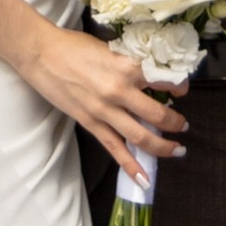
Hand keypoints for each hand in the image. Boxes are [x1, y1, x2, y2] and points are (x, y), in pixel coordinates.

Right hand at [18, 26, 188, 180]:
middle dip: (176, 123)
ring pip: (141, 136)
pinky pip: (115, 149)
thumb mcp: (110, 48)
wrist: (41, 53)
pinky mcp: (90, 123)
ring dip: (163, 146)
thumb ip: (130, 64)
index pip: (164, 80)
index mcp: (126, 66)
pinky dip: (131, 166)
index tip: (182, 91)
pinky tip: (144, 180)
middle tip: (184, 126)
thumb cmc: (74, 45)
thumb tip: (151, 75)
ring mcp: (104, 111)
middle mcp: (119, 91)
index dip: (179, 87)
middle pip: (158, 114)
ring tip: (177, 149)